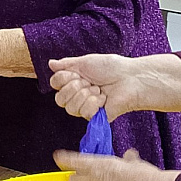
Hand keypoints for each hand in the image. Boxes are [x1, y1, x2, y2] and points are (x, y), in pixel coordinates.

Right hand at [48, 53, 180, 120]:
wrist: (130, 79)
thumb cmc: (112, 68)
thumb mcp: (86, 62)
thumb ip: (67, 64)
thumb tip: (50, 64)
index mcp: (74, 81)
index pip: (55, 84)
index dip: (63, 79)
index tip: (77, 74)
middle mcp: (77, 96)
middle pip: (59, 99)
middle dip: (74, 88)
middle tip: (90, 82)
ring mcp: (85, 108)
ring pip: (70, 107)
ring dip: (86, 95)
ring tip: (98, 90)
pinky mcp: (95, 117)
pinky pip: (84, 113)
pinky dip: (94, 104)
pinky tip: (103, 99)